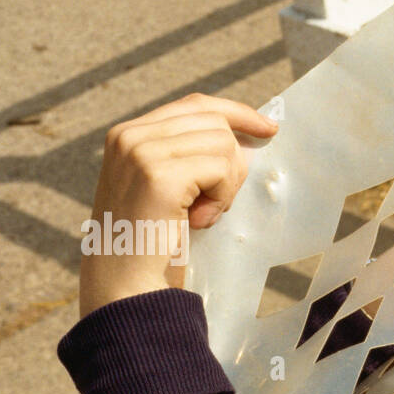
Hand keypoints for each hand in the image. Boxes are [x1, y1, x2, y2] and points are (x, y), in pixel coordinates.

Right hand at [81, 93, 277, 316]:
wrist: (125, 287)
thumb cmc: (153, 246)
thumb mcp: (167, 191)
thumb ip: (190, 159)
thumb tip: (245, 138)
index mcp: (127, 135)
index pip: (195, 105)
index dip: (236, 113)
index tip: (267, 127)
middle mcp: (129, 136)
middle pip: (214, 122)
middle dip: (232, 163)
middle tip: (216, 204)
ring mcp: (141, 152)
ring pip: (222, 143)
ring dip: (226, 185)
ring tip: (201, 215)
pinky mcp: (158, 175)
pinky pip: (221, 168)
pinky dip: (222, 197)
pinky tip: (200, 221)